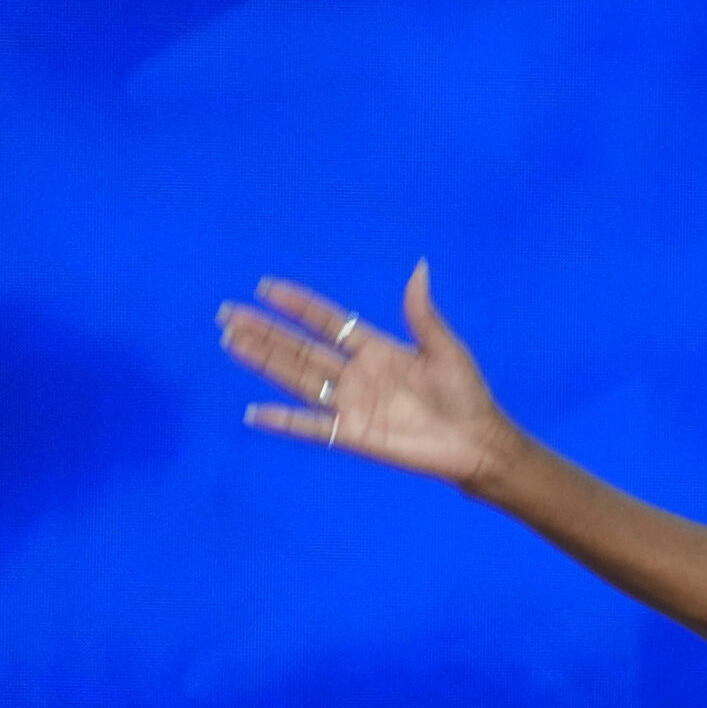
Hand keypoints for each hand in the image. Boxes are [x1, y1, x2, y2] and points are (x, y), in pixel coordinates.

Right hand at [217, 261, 516, 488]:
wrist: (477, 440)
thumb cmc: (466, 393)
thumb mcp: (445, 347)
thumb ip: (421, 312)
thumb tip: (420, 266)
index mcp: (377, 349)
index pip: (327, 321)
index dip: (298, 305)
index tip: (266, 287)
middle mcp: (357, 374)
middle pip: (301, 348)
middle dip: (265, 331)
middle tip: (227, 314)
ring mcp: (352, 404)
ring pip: (298, 378)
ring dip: (265, 361)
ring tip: (231, 342)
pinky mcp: (354, 435)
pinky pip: (312, 427)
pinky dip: (284, 421)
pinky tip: (254, 413)